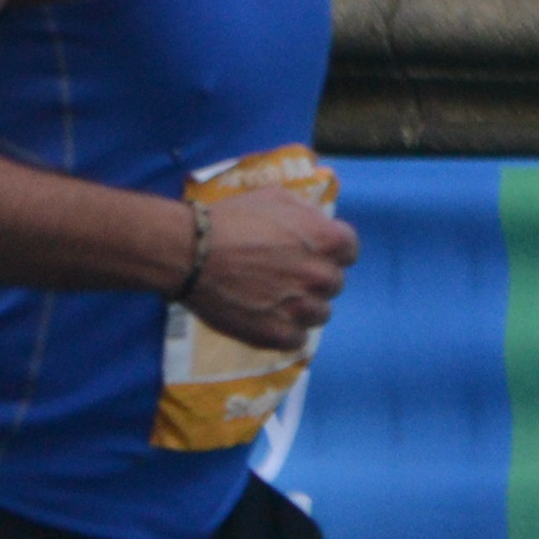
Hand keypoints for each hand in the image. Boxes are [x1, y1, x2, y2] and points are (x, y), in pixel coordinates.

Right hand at [183, 185, 357, 352]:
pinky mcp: (280, 335)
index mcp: (328, 240)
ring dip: (301, 308)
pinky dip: (283, 332)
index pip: (349, 252)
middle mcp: (322, 276)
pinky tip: (263, 318)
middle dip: (312, 280)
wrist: (189, 253)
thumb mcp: (275, 199)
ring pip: (319, 314)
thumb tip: (320, 223)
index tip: (307, 254)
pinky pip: (297, 340)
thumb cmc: (229, 221)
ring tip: (269, 298)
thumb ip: (307, 213)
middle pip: (334, 284)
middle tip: (281, 276)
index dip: (327, 253)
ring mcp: (302, 308)